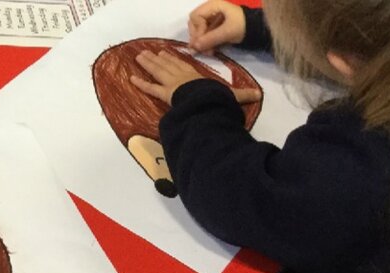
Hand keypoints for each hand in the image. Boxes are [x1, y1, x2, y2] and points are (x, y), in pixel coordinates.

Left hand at [131, 49, 262, 106]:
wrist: (207, 103)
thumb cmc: (217, 98)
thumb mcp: (231, 96)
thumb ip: (242, 96)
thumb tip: (258, 96)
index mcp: (196, 76)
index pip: (182, 65)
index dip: (173, 59)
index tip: (165, 53)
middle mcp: (182, 76)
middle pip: (168, 65)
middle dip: (157, 59)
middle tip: (146, 52)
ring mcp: (172, 84)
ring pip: (158, 72)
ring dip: (148, 64)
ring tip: (139, 57)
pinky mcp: (165, 93)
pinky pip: (150, 88)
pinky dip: (141, 83)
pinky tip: (131, 78)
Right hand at [187, 0, 245, 51]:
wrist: (258, 29)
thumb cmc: (244, 26)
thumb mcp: (227, 32)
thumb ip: (210, 39)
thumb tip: (193, 48)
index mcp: (213, 5)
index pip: (195, 17)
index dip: (197, 30)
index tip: (202, 42)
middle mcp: (210, 11)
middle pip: (194, 24)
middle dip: (197, 38)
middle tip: (201, 50)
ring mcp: (213, 19)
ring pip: (199, 31)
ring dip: (201, 43)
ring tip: (208, 53)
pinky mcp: (215, 28)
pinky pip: (205, 36)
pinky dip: (207, 44)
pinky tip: (211, 51)